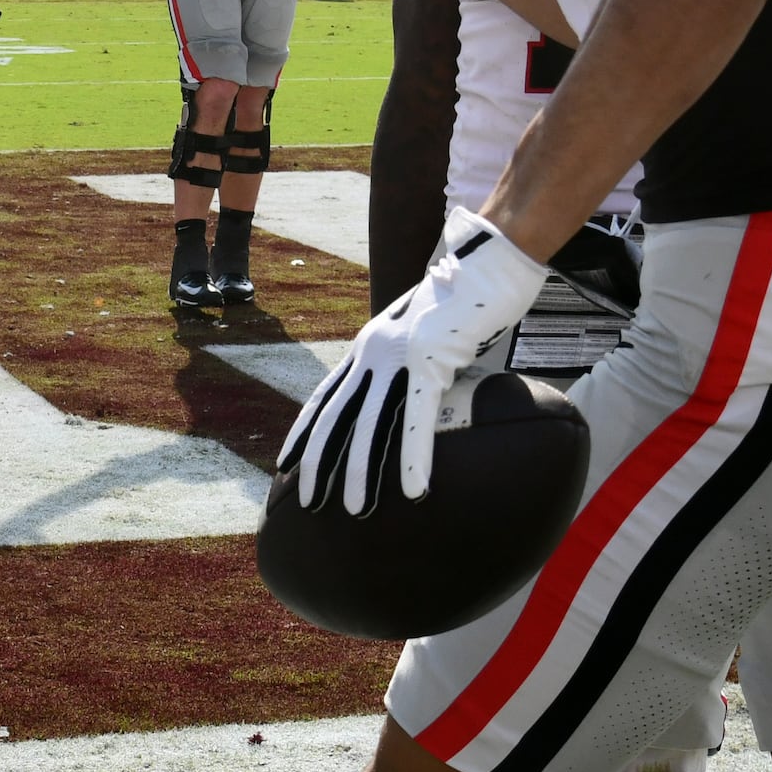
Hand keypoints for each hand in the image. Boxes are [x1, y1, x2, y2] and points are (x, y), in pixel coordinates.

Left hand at [280, 219, 548, 514]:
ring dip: (360, 471)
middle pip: (336, 415)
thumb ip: (412, 365)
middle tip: (307, 502)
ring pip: (370, 423)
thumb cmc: (464, 298)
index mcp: (368, 346)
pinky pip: (418, 417)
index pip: (325, 395)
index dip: (304, 431)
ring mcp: (398, 357)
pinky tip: (413, 489)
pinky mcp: (430, 362)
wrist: (485, 261)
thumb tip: (419, 394)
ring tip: (355, 510)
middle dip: (318, 461)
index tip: (286, 462)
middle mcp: (373, 352)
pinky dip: (412, 456)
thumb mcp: (425, 335)